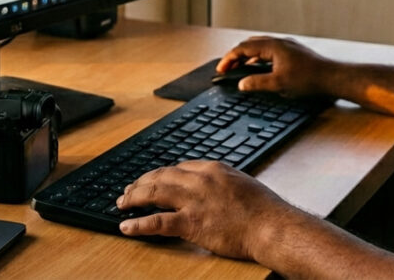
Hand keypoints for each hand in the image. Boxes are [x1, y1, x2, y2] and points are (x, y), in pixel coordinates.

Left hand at [116, 160, 303, 259]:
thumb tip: (211, 185)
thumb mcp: (242, 182)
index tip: (153, 181)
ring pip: (154, 193)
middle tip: (129, 190)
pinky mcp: (191, 223)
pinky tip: (126, 226)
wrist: (271, 226)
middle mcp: (199, 180)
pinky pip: (157, 222)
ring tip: (122, 202)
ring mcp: (193, 201)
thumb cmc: (263, 209)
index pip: (178, 168)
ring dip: (134, 197)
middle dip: (141, 182)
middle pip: (161, 176)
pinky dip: (138, 224)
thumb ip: (222, 181)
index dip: (161, 175)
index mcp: (212, 168)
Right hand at [216, 36, 334, 97]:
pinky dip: (259, 58)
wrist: (332, 77)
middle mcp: (279, 42)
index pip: (243, 48)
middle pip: (250, 44)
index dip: (229, 59)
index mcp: (273, 46)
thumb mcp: (279, 84)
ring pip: (260, 46)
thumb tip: (241, 83)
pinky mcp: (293, 52)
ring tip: (240, 68)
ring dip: (247, 56)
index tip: (221, 69)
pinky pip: (269, 51)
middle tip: (227, 68)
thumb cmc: (309, 79)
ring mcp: (287, 46)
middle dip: (236, 55)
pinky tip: (260, 69)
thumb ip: (257, 83)